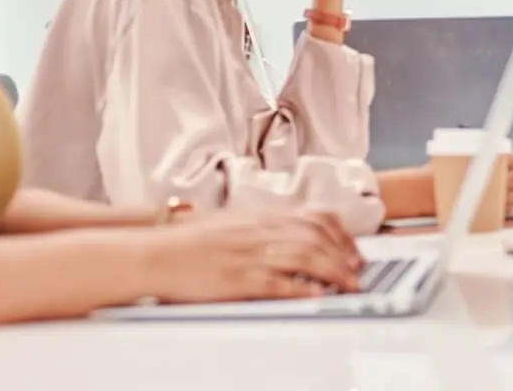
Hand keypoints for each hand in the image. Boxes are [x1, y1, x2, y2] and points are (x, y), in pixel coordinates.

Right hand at [140, 208, 363, 301]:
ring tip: (348, 285)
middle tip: (358, 272)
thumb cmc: (188, 242)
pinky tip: (316, 295)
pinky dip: (301, 288)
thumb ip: (263, 228)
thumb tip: (293, 238)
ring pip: (304, 256)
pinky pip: (277, 281)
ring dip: (333, 272)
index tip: (354, 251)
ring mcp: (249, 253)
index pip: (314, 218)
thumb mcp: (232, 224)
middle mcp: (259, 230)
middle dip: (344, 256)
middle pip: (316, 238)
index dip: (341, 235)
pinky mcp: (237, 277)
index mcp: (259, 217)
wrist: (154, 253)